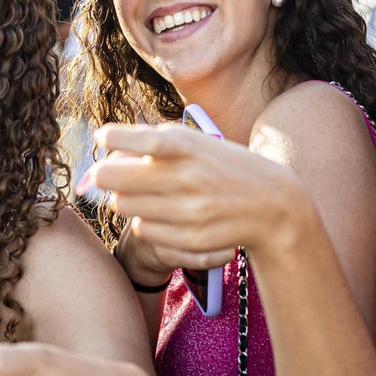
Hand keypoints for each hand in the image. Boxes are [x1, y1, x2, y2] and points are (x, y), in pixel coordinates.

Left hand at [78, 123, 304, 268]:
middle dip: (103, 173)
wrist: (272, 204)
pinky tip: (164, 214)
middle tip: (110, 172)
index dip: (107, 138)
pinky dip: (145, 220)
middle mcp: (184, 177)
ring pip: (122, 204)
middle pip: (110, 177)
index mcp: (184, 146)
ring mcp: (187, 211)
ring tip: (145, 192)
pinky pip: (143, 229)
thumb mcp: (194, 142)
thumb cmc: (223, 165)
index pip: (126, 140)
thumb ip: (150, 140)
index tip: (103, 138)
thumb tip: (102, 142)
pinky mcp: (190, 238)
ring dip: (125, 197)